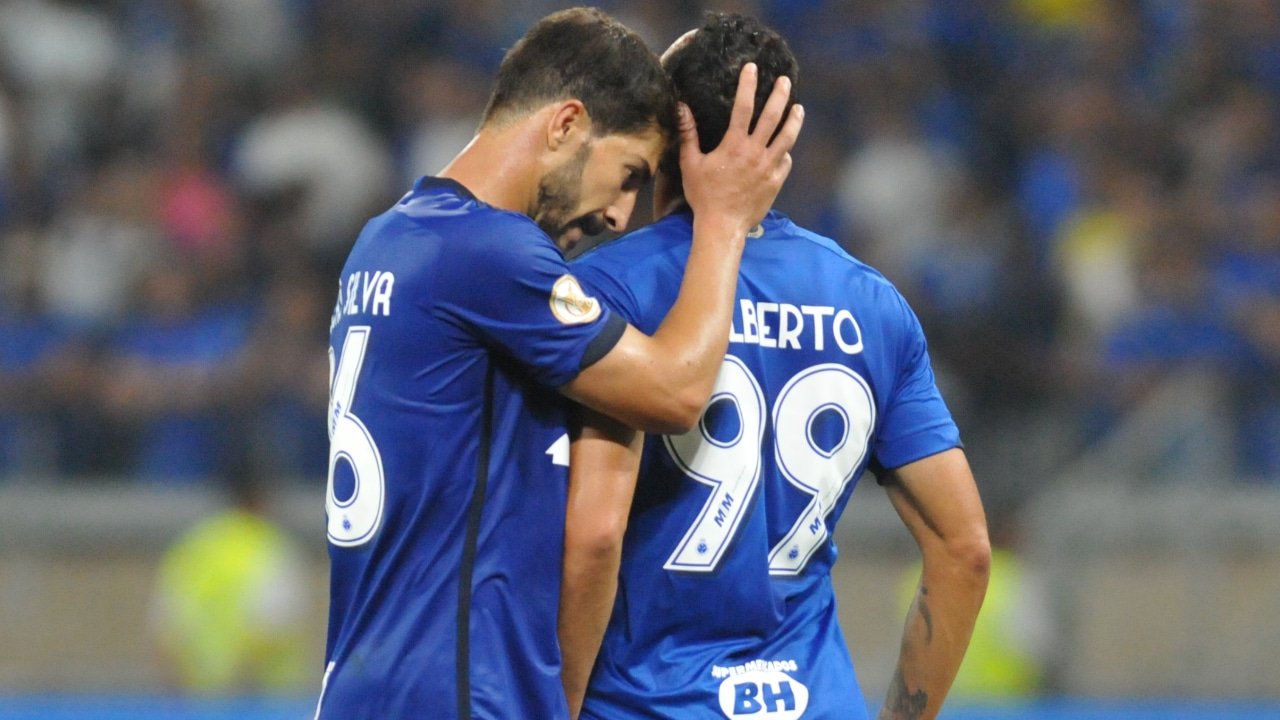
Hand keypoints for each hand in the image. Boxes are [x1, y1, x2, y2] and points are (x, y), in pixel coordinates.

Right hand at [678, 63, 803, 237]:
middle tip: (785, 81)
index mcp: (734, 145)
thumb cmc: (703, 196)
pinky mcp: (776, 181)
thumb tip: (681, 108)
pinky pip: (785, 161)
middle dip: (779, 95)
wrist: (723, 226)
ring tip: (798, 108)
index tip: (752, 68)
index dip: (748, 85)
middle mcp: (755, 153)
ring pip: (787, 137)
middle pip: (772, 116)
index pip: (743, 107)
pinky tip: (785, 147)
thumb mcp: (690, 164)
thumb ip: (688, 134)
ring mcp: (768, 167)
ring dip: (794, 120)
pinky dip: (785, 151)